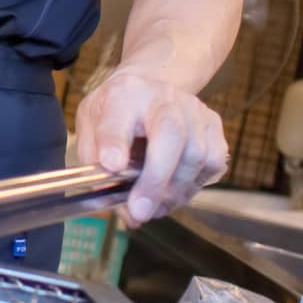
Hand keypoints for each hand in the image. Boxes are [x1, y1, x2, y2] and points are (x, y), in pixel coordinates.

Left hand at [75, 71, 228, 225]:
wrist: (145, 91)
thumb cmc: (115, 113)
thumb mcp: (90, 127)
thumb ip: (93, 160)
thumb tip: (108, 199)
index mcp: (123, 94)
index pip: (118, 118)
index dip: (114, 143)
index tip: (110, 165)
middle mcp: (163, 97)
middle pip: (170, 134)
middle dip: (156, 179)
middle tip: (140, 211)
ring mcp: (193, 110)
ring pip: (196, 156)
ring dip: (174, 191)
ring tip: (152, 207)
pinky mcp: (213, 126)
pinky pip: (212, 164)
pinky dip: (192, 187)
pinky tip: (172, 193)